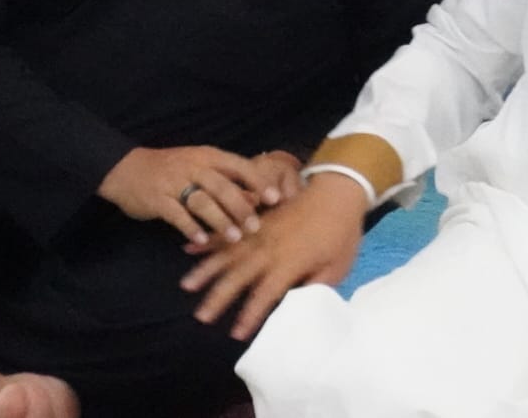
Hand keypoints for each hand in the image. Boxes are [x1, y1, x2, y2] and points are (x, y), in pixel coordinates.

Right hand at [98, 145, 281, 246]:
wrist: (126, 169)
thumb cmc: (172, 170)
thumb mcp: (200, 168)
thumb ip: (227, 181)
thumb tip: (258, 198)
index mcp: (208, 156)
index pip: (239, 165)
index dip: (258, 182)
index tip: (276, 198)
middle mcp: (193, 166)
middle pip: (222, 186)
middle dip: (241, 207)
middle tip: (256, 227)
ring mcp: (174, 182)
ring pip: (202, 201)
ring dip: (220, 220)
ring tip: (235, 238)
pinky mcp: (157, 198)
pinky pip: (176, 214)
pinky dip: (190, 226)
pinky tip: (201, 239)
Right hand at [180, 171, 367, 339]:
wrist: (338, 192)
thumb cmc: (341, 233)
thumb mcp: (337, 267)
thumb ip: (313, 288)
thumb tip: (292, 306)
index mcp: (289, 263)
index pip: (264, 295)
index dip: (250, 316)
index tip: (235, 334)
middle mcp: (268, 249)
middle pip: (238, 276)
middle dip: (218, 298)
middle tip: (200, 317)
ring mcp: (259, 232)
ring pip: (227, 254)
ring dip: (206, 270)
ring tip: (186, 286)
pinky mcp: (257, 220)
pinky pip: (229, 231)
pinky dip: (210, 241)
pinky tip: (190, 248)